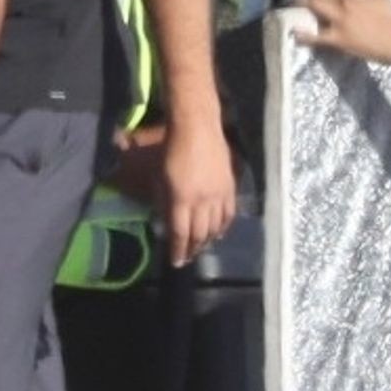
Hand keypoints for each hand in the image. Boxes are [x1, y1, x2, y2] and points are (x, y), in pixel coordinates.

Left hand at [160, 112, 235, 266]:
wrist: (197, 128)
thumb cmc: (171, 150)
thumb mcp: (159, 177)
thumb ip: (163, 202)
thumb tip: (165, 222)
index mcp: (181, 199)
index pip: (180, 233)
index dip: (178, 250)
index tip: (176, 262)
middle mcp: (202, 201)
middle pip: (199, 234)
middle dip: (193, 249)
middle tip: (188, 257)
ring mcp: (218, 195)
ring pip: (216, 228)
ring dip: (208, 241)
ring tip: (202, 248)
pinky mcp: (230, 188)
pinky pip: (229, 215)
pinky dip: (224, 227)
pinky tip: (219, 233)